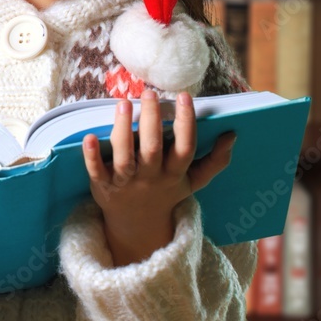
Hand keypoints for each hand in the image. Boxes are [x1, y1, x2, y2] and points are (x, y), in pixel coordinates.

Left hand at [83, 88, 235, 265]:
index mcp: (174, 174)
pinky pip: (97, 171)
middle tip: (150, 93)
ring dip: (123, 131)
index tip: (185, 96)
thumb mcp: (193, 182)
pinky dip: (92, 156)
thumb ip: (214, 161)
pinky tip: (88, 136)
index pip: (185, 148)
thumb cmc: (166, 193)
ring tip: (124, 103)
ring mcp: (126, 183)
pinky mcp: (103, 186)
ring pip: (125, 158)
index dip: (186, 124)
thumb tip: (232, 135)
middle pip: (152, 150)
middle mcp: (150, 178)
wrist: (137, 227)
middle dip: (152, 121)